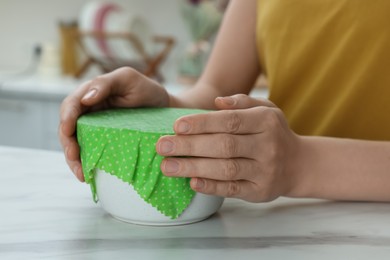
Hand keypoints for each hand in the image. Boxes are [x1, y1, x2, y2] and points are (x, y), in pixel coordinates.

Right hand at [59, 67, 169, 180]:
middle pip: (68, 128)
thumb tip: (86, 99)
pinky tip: (89, 175)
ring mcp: (95, 127)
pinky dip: (87, 163)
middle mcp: (88, 111)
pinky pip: (90, 151)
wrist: (164, 108)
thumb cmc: (147, 90)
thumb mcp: (128, 80)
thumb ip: (106, 84)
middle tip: (74, 159)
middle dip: (68, 145)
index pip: (71, 105)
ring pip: (76, 143)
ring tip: (81, 174)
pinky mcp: (103, 140)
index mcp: (90, 93)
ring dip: (74, 160)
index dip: (66, 118)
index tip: (67, 132)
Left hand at [157, 94, 300, 201]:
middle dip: (190, 146)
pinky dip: (211, 187)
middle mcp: (267, 146)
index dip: (203, 123)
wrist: (299, 164)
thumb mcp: (265, 109)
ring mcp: (264, 171)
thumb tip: (216, 101)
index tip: (177, 126)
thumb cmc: (273, 132)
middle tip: (162, 146)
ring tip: (167, 166)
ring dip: (194, 168)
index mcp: (265, 121)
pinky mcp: (260, 191)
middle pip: (224, 146)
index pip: (230, 121)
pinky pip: (233, 190)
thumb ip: (241, 102)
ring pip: (226, 169)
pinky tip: (191, 182)